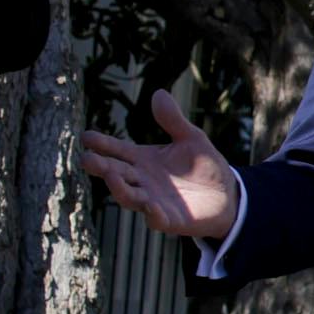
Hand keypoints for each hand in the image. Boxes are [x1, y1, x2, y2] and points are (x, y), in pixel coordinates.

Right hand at [80, 90, 242, 243]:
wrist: (227, 196)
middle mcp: (142, 181)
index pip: (117, 150)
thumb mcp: (191, 138)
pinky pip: (157, 219)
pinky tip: (150, 206)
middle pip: (115, 173)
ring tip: (110, 175)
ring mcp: (153, 201)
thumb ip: (173, 120)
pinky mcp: (170, 219)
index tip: (85, 136)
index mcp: (142, 159)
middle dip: (100, 166)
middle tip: (86, 158)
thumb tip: (159, 93)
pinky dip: (152, 214)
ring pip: (129, 196)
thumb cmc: (203, 166)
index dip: (102, 144)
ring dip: (119, 188)